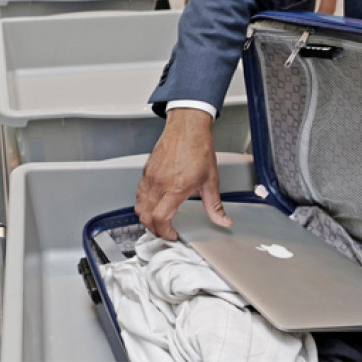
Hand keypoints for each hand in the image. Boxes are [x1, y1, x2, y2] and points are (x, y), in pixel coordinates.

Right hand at [136, 108, 230, 239]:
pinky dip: (143, 203)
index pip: (160, 219)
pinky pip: (139, 193)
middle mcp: (159, 183)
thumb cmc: (198, 148)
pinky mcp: (146, 171)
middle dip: (155, 229)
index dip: (165, 233)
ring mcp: (150, 177)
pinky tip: (154, 203)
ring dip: (147, 217)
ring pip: (139, 206)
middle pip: (146, 217)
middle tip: (166, 231)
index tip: (173, 235)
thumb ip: (215, 205)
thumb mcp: (211, 180)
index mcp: (175, 188)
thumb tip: (223, 221)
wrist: (187, 126)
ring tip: (159, 220)